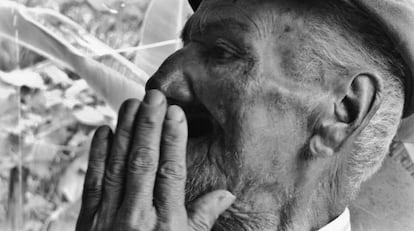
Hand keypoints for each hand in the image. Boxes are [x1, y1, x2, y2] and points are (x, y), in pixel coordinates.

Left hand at [75, 90, 234, 230]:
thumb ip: (203, 219)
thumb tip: (227, 194)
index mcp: (165, 223)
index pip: (171, 172)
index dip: (174, 140)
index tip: (176, 114)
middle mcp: (137, 215)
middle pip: (143, 162)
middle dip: (149, 126)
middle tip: (153, 97)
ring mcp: (109, 216)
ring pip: (117, 165)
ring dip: (124, 132)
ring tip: (131, 104)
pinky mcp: (88, 219)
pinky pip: (94, 181)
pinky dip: (97, 154)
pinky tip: (103, 131)